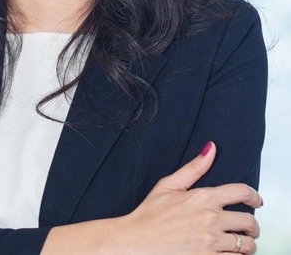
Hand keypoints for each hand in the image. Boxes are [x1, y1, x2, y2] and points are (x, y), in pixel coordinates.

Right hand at [110, 142, 261, 254]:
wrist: (137, 241)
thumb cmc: (150, 214)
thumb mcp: (169, 185)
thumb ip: (193, 168)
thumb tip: (210, 149)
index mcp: (203, 198)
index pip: (241, 192)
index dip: (254, 196)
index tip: (256, 200)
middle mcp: (211, 220)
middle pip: (249, 222)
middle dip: (252, 225)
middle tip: (249, 227)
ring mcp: (211, 243)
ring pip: (246, 245)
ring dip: (247, 244)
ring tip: (241, 243)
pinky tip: (228, 253)